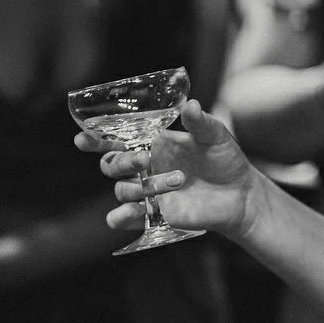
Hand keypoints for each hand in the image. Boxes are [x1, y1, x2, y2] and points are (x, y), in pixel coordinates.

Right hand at [78, 99, 264, 240]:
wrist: (241, 194)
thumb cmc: (226, 159)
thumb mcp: (216, 135)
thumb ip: (200, 122)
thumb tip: (189, 105)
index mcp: (154, 143)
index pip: (117, 138)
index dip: (95, 138)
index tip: (82, 138)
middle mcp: (145, 167)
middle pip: (112, 164)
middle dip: (122, 160)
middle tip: (145, 159)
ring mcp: (148, 192)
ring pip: (122, 189)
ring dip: (141, 186)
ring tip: (177, 181)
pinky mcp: (155, 214)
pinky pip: (127, 217)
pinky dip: (121, 216)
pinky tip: (125, 214)